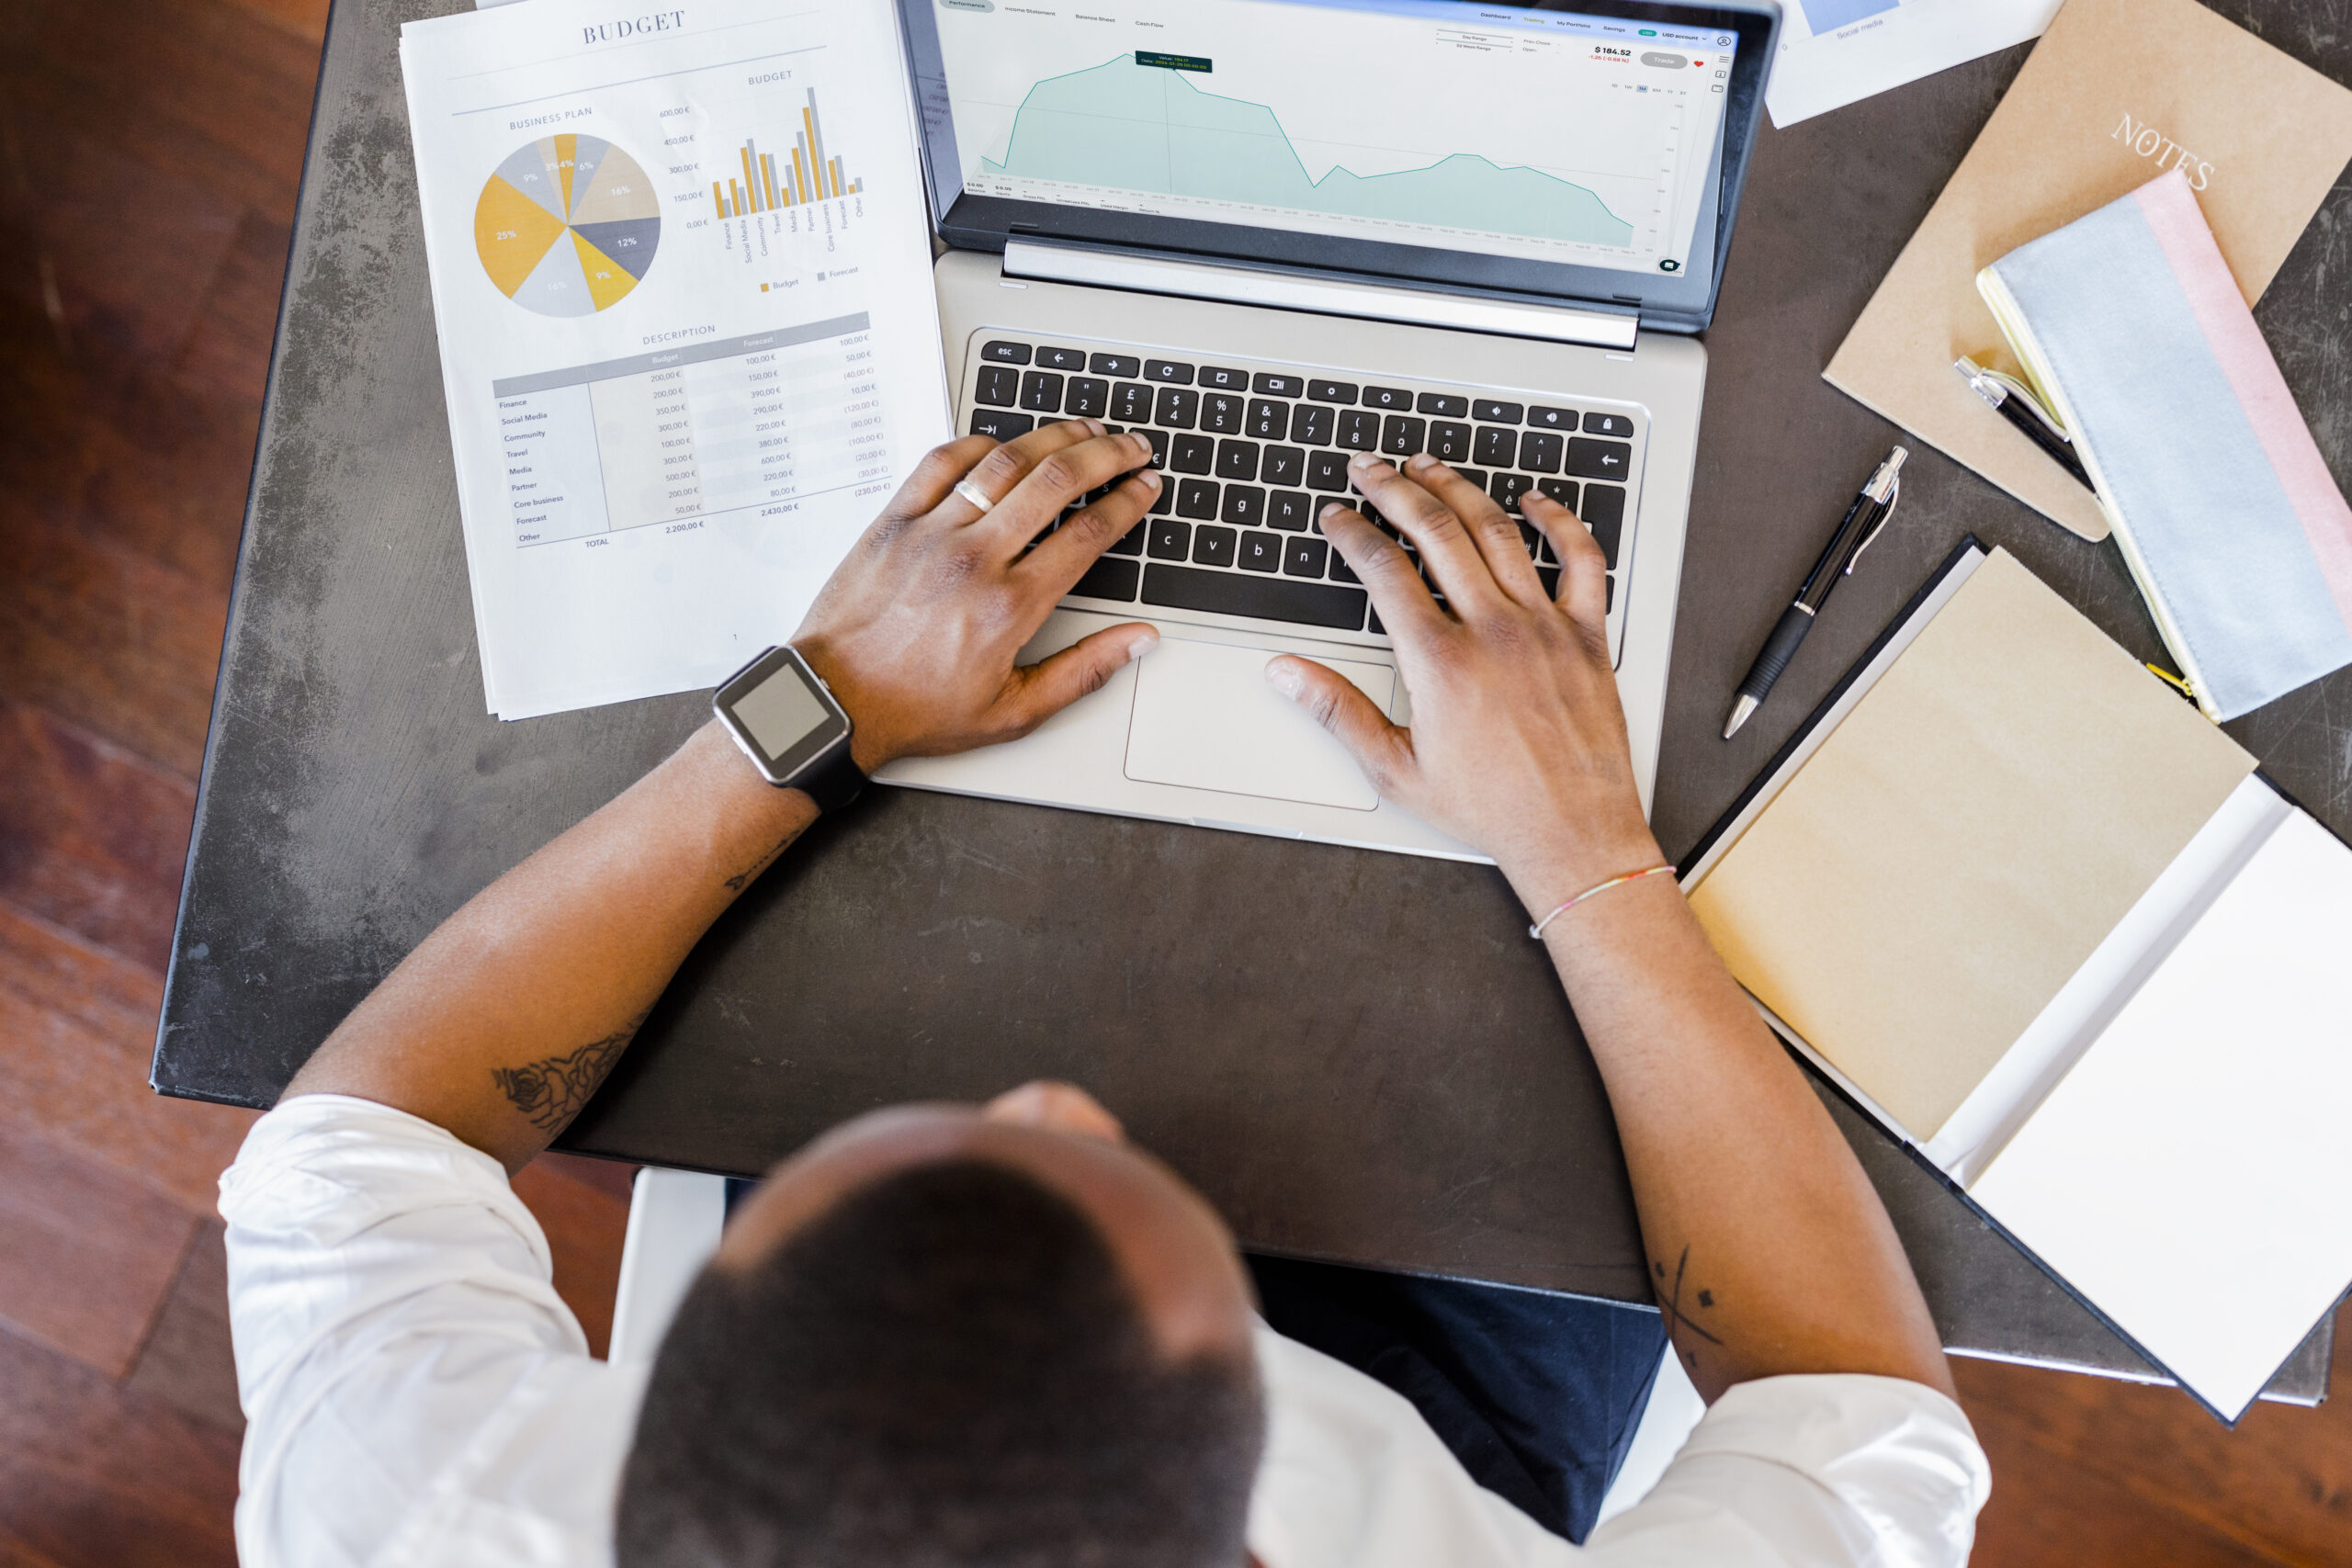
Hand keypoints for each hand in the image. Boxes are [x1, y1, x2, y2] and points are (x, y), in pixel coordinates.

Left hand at [791, 420, 1162, 771]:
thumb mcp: (1015, 710)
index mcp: (1011, 605)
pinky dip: (979, 444)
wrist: (837, 702)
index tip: (1145, 485)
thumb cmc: (918, 708)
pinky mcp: (894, 521)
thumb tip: (1139, 640)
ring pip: (1005, 461)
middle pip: (1057, 481)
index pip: (1089, 533)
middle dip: (1105, 454)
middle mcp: (976, 558)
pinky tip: (1004, 444)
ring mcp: (932, 533)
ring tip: (1083, 430)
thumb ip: (1085, 671)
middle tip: (1129, 446)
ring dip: (1053, 437)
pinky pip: (942, 461)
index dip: (1128, 501)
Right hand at [1267, 451, 1661, 916]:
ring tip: (1429, 467)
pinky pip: (1581, 559)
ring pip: (1497, 533)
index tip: (1337, 517)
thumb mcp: (1396, 768)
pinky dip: (1558, 521)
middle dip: (1395, 489)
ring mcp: (1544, 627)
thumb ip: (1336, 711)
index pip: (1384, 571)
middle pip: (1436, 532)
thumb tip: (1287, 675)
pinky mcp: (1586, 635)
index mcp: (1439, 663)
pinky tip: (1533, 501)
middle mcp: (1492, 632)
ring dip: (1458, 490)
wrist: (1572, 834)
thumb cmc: (1491, 809)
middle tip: (1370, 468)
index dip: (1353, 532)